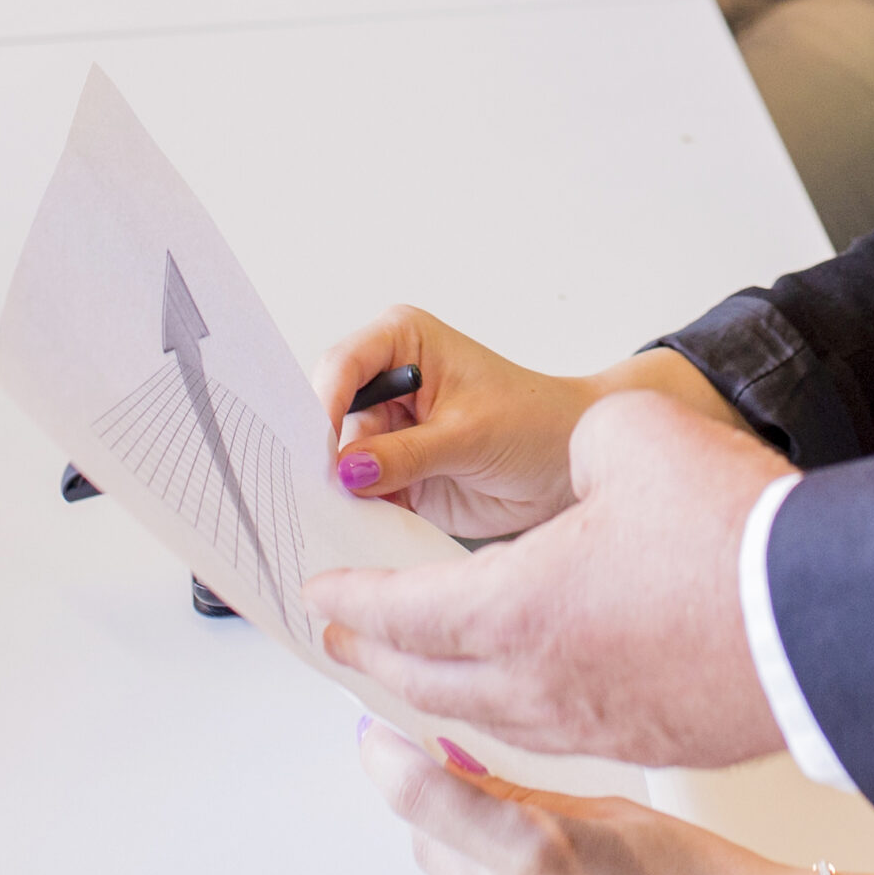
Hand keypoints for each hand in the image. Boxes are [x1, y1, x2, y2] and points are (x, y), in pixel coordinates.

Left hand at [309, 390, 791, 766]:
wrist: (825, 619)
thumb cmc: (733, 539)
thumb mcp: (635, 436)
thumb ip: (587, 446)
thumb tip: (593, 468)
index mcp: (513, 608)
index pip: (404, 609)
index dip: (357, 597)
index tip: (326, 593)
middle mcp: (536, 681)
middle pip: (426, 680)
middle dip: (378, 654)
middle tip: (351, 636)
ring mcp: (591, 722)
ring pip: (485, 716)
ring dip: (440, 690)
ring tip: (427, 670)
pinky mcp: (647, 738)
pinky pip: (549, 731)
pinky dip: (513, 709)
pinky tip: (532, 693)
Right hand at [314, 306, 741, 540]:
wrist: (568, 465)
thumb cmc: (537, 424)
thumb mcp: (470, 435)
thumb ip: (404, 453)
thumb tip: (346, 470)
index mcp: (402, 341)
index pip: (342, 366)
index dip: (321, 405)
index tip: (317, 449)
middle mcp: (385, 382)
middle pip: (324, 416)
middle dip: (317, 454)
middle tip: (305, 490)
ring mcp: (384, 430)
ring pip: (333, 463)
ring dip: (332, 492)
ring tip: (330, 518)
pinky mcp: (389, 474)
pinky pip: (353, 496)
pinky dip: (350, 515)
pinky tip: (345, 533)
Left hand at [359, 723, 873, 874]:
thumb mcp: (624, 811)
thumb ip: (535, 801)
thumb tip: (472, 778)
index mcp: (540, 858)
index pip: (431, 803)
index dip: (389, 766)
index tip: (370, 740)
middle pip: (438, 854)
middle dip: (451, 820)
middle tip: (497, 799)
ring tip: (584, 874)